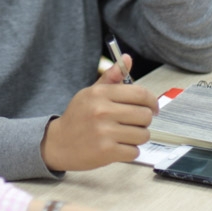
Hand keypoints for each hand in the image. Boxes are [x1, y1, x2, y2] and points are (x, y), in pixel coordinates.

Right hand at [39, 56, 157, 171]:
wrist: (58, 143)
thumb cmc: (77, 118)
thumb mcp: (90, 93)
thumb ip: (111, 78)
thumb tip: (127, 59)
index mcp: (100, 94)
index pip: (139, 93)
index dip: (152, 101)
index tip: (153, 107)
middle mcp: (102, 111)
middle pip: (145, 115)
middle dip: (144, 121)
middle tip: (134, 123)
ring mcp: (104, 132)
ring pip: (143, 135)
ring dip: (138, 137)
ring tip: (124, 135)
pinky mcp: (106, 151)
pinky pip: (134, 151)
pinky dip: (130, 151)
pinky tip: (118, 146)